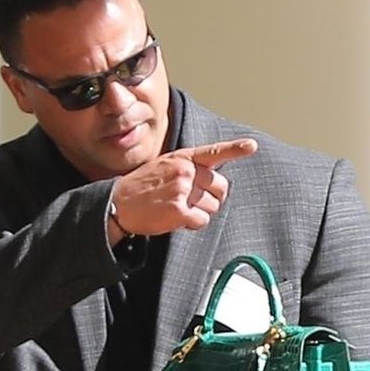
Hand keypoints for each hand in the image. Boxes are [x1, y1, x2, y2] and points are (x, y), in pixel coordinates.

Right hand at [110, 138, 257, 236]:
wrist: (117, 203)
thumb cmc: (140, 187)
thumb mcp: (163, 166)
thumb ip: (188, 167)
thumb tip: (210, 180)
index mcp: (183, 158)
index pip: (214, 152)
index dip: (236, 149)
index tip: (252, 146)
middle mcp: (186, 171)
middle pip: (221, 187)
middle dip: (211, 198)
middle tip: (192, 202)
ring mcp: (183, 191)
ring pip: (213, 207)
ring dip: (200, 212)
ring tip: (178, 209)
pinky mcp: (179, 211)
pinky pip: (202, 221)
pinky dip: (192, 224)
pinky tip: (176, 220)